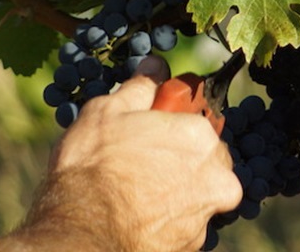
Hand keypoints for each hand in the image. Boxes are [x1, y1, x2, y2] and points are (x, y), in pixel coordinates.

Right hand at [0, 57, 241, 250]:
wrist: (82, 234)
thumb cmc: (93, 169)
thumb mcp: (106, 113)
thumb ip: (139, 88)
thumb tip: (156, 65)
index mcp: (200, 136)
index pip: (198, 123)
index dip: (171, 128)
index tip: (148, 135)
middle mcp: (217, 176)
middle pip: (204, 161)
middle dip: (179, 162)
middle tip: (139, 165)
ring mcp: (208, 215)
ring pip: (196, 196)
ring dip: (174, 193)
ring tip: (133, 194)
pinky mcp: (194, 246)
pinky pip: (185, 226)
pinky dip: (167, 222)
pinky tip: (138, 217)